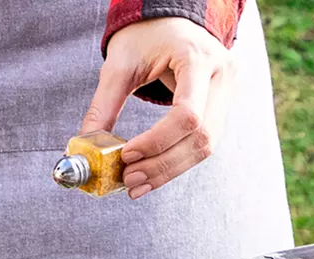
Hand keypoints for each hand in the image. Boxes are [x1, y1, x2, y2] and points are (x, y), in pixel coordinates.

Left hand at [79, 17, 235, 199]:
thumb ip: (103, 106)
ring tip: (137, 183)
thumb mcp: (119, 64)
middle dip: (163, 164)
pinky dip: (176, 161)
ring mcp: (228, 92)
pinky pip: (203, 142)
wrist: (170, 20)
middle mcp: (222, 75)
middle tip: (130, 180)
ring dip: (169, 170)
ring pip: (206, 146)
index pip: (187, 114)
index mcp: (198, 57)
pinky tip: (152, 172)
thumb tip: (86, 147)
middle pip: (201, 137)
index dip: (157, 141)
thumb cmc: (146, 35)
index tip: (127, 154)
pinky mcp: (223, 106)